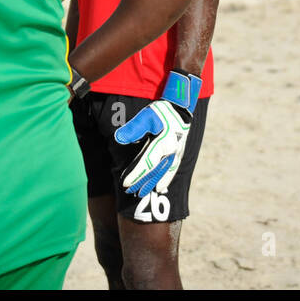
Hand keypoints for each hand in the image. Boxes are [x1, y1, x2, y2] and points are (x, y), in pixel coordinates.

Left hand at [114, 70, 201, 197]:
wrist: (180, 108)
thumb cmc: (161, 111)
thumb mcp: (146, 116)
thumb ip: (133, 128)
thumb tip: (119, 138)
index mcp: (163, 143)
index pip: (146, 163)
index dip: (136, 175)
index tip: (126, 184)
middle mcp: (171, 151)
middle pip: (154, 171)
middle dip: (142, 182)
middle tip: (129, 192)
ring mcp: (176, 154)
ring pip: (163, 173)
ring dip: (152, 183)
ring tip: (142, 192)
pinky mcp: (179, 154)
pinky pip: (172, 170)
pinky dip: (166, 180)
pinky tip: (161, 188)